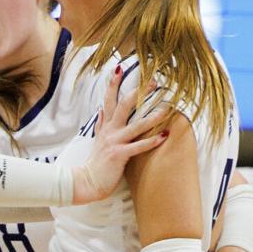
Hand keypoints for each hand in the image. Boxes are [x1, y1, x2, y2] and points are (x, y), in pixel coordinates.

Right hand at [72, 68, 166, 203]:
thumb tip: (100, 111)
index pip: (109, 101)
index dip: (113, 85)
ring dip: (152, 117)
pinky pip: (138, 146)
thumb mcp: (96, 140)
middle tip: (153, 81)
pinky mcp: (119, 155)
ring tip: (167, 108)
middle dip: (138, 93)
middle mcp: (110, 132)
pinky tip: (164, 136)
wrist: (85, 182)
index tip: (119, 69)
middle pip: (123, 106)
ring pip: (135, 125)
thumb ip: (100, 125)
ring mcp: (114, 142)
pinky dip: (151, 141)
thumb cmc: (94, 163)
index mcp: (106, 127)